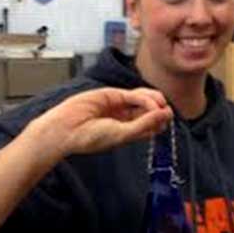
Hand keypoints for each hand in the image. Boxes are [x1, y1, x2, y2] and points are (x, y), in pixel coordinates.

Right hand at [27, 87, 173, 156]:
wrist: (66, 130)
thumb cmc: (90, 138)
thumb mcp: (123, 134)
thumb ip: (145, 124)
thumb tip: (165, 114)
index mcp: (127, 130)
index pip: (150, 124)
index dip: (160, 121)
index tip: (166, 122)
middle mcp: (124, 117)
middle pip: (149, 110)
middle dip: (160, 109)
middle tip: (167, 112)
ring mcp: (118, 105)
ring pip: (143, 99)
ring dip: (155, 100)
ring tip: (162, 105)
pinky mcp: (111, 95)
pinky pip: (132, 95)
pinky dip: (145, 98)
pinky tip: (151, 104)